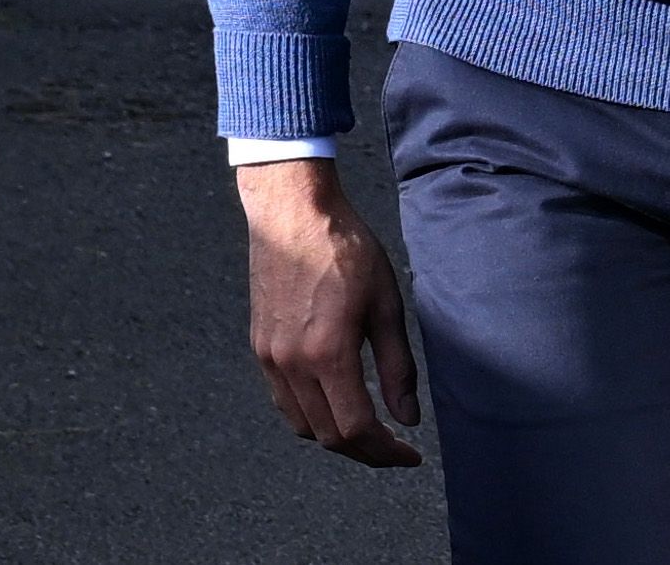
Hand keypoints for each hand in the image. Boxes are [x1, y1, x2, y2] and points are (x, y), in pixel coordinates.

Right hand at [237, 158, 423, 466]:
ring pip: (302, 426)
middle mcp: (291, 364)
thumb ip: (397, 367)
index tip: (410, 455)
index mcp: (327, 353)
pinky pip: (284, 402)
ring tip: (370, 430)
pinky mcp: (259, 348)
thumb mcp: (386, 304)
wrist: (292, 214)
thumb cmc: (346, 249)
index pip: (356, 429)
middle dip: (365, 452)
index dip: (385, 452)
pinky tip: (336, 403)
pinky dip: (311, 416)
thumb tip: (408, 418)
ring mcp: (270, 359)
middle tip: (395, 449)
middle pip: (327, 436)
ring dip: (336, 437)